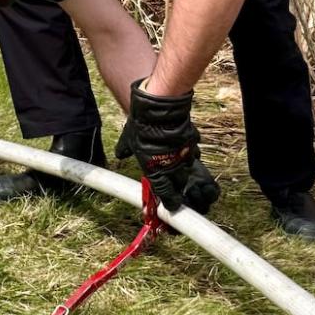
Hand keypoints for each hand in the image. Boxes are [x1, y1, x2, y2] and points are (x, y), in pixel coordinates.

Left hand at [115, 80, 220, 213]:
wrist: (160, 109)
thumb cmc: (142, 126)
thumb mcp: (129, 140)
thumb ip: (126, 150)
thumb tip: (120, 154)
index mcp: (155, 170)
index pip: (165, 193)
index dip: (170, 201)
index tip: (173, 205)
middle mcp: (172, 167)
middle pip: (180, 184)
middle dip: (179, 187)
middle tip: (176, 186)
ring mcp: (184, 155)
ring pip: (188, 169)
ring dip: (184, 169)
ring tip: (178, 164)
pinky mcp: (192, 143)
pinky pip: (193, 153)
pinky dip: (189, 153)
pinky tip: (183, 148)